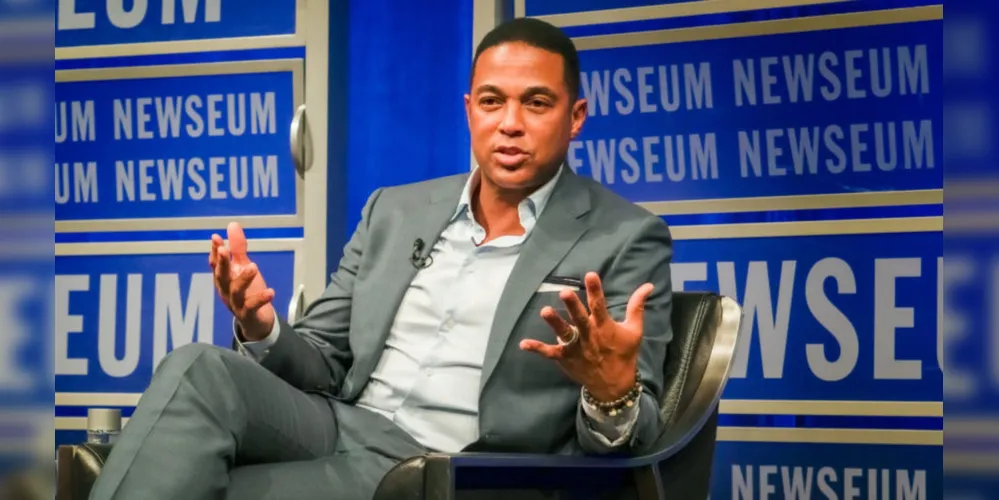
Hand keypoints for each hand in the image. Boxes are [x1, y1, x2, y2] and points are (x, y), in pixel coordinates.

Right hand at [209, 222, 275, 340]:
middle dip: (222, 263)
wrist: (256, 321)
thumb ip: (238, 248)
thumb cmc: (247, 291)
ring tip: (253, 266)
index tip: (215, 237)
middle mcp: (226, 291)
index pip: (216, 264)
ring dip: (243, 279)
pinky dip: (260, 299)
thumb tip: (233, 224)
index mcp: (224, 279)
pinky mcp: (248, 314)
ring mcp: (236, 304)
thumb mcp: (243, 267)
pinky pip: (252, 307)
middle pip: (221, 277)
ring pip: (236, 292)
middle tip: (224, 249)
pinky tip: (271, 292)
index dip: (215, 252)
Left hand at [519, 272, 653, 401]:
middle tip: (565, 292)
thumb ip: (637, 306)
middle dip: (573, 306)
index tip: (590, 275)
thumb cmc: (624, 354)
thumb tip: (648, 285)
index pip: (600, 305)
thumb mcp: (634, 330)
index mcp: (605, 327)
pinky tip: (523, 343)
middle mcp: (590, 336)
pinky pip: (550, 353)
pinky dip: (537, 349)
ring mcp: (577, 348)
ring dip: (554, 323)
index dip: (595, 290)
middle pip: (580, 319)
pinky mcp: (566, 358)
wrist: (614, 385)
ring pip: (565, 334)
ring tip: (545, 311)